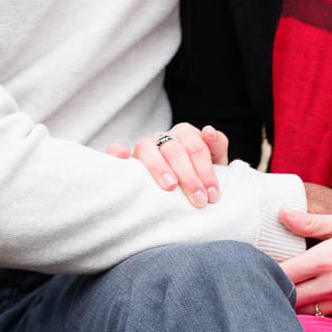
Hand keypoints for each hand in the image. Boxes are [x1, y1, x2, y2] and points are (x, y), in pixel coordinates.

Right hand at [108, 123, 228, 208]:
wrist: (181, 196)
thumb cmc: (198, 179)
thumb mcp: (215, 164)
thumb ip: (216, 147)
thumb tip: (209, 131)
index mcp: (185, 134)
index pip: (195, 145)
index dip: (206, 170)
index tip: (213, 195)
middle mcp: (162, 138)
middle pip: (173, 148)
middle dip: (189, 176)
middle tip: (199, 200)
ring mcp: (143, 148)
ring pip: (146, 147)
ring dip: (159, 166)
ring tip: (170, 186)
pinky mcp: (125, 161)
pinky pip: (115, 150)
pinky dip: (117, 152)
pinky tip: (124, 158)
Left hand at [277, 209, 331, 321]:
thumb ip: (309, 222)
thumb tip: (281, 213)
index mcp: (327, 259)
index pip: (284, 273)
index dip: (268, 271)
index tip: (260, 266)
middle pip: (291, 297)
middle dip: (279, 290)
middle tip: (271, 281)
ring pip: (307, 313)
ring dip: (297, 303)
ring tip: (292, 290)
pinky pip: (327, 318)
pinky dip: (317, 310)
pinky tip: (315, 297)